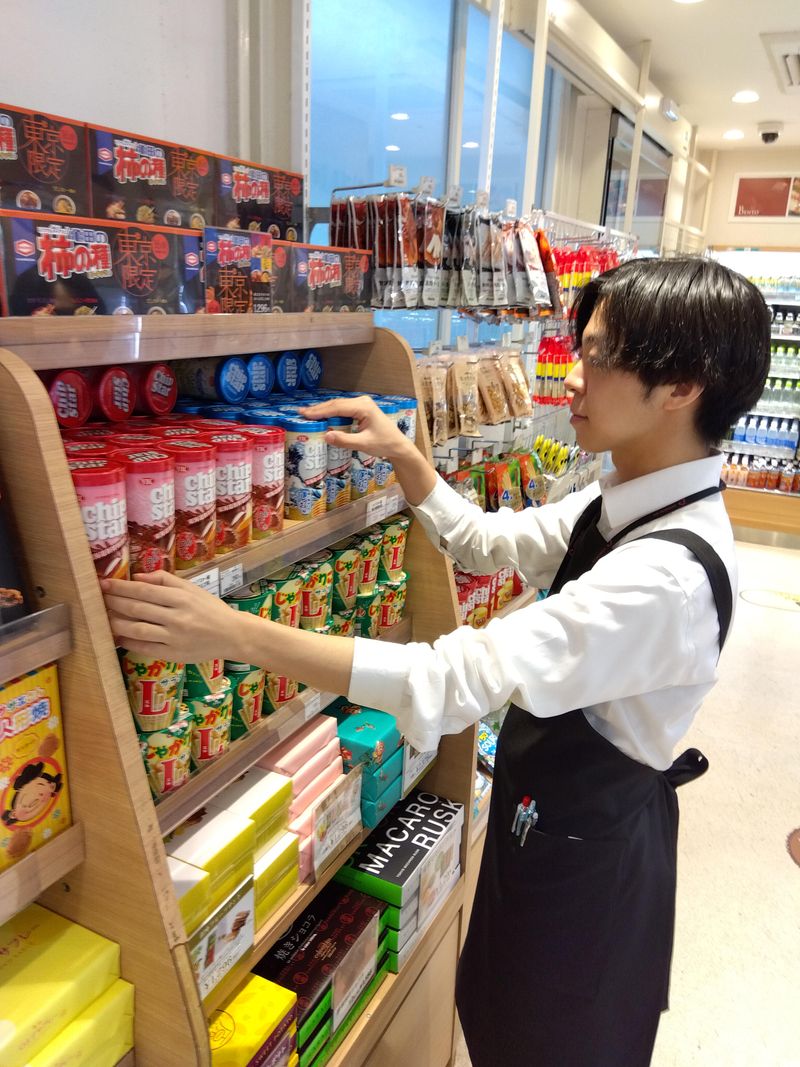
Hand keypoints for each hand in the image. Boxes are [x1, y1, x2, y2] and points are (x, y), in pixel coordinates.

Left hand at [102, 571, 246, 662]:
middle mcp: (176, 617)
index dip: (121, 587)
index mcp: (181, 598)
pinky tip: (118, 636)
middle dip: (114, 602)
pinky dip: (129, 641)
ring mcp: (174, 637)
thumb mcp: (192, 589)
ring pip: (137, 629)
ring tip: (103, 617)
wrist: (232, 635)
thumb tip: (138, 578)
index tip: (104, 583)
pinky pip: (145, 647)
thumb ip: (165, 580)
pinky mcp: (173, 654)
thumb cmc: (211, 609)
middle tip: (97, 598)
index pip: (144, 591)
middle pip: (137, 609)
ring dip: (116, 622)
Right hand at [299, 396, 409, 461]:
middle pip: (335, 404)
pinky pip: (343, 409)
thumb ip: (345, 440)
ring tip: (307, 414)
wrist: (398, 445)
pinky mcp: (361, 409)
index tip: (305, 414)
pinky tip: (321, 416)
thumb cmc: (384, 444)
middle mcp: (362, 402)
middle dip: (318, 409)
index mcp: (363, 407)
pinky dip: (331, 413)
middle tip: (300, 413)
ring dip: (323, 410)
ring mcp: (362, 404)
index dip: (319, 411)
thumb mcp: (364, 444)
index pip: (337, 407)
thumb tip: (326, 436)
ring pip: (338, 405)